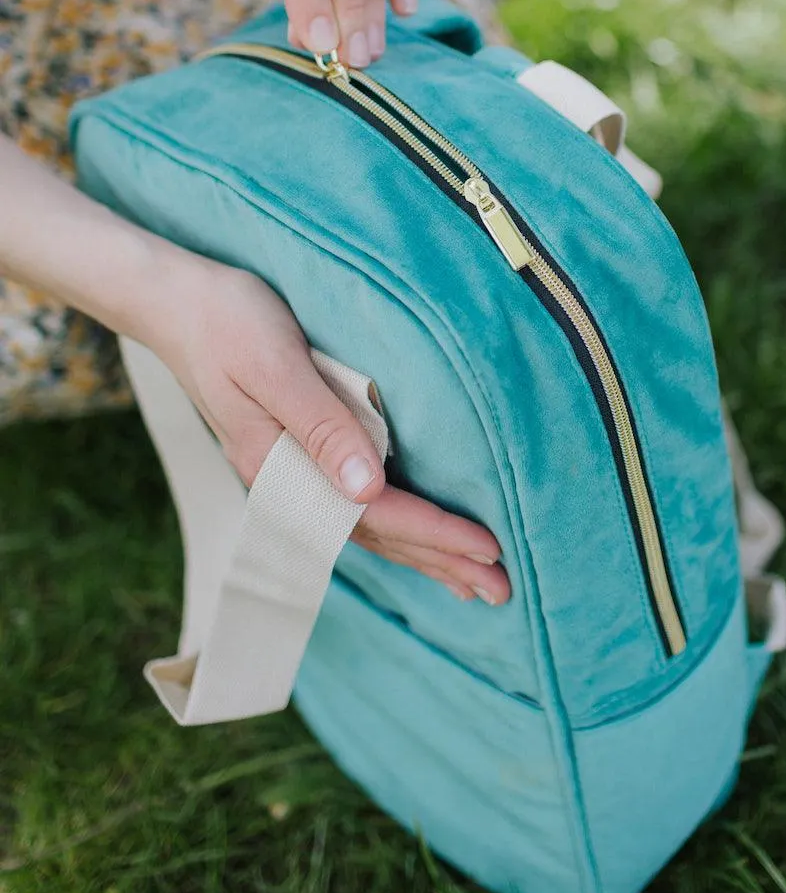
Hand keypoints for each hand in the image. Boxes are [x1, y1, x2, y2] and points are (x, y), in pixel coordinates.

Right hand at [143, 255, 509, 604]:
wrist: (176, 302)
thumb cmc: (227, 321)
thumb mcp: (275, 366)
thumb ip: (319, 427)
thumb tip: (366, 490)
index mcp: (281, 468)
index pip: (374, 514)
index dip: (435, 533)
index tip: (489, 550)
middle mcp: (286, 484)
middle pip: (375, 535)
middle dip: (439, 562)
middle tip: (502, 590)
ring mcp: (288, 474)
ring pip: (366, 528)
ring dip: (420, 555)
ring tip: (470, 580)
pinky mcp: (294, 455)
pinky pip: (352, 508)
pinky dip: (393, 529)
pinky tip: (414, 538)